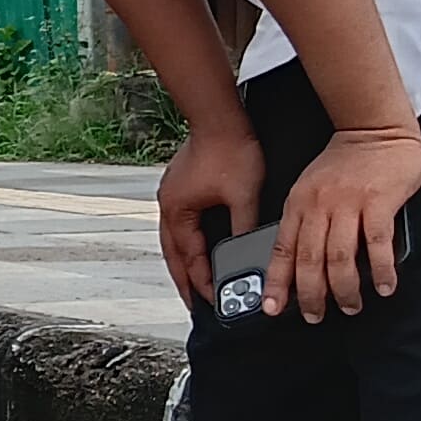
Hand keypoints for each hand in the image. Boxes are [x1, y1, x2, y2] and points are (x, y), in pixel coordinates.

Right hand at [157, 122, 265, 309]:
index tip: (214, 300)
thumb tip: (250, 255)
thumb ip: (245, 229)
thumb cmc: (229, 148)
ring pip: (172, 241)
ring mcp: (172, 195)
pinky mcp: (179, 187)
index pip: (190, 257)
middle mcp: (169, 205)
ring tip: (191, 281)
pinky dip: (184, 243)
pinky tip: (194, 246)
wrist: (220, 116)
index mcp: (179, 211)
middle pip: (172, 255)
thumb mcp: (244, 196)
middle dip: (183, 281)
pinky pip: (177, 225)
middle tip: (193, 304)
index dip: (202, 281)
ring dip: (182, 262)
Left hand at [267, 125, 420, 321]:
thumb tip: (299, 262)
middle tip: (316, 316)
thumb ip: (305, 219)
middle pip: (309, 260)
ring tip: (350, 306)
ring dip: (344, 289)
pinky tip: (383, 286)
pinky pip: (377, 243)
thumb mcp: (310, 187)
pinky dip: (380, 270)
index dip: (276, 282)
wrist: (375, 128)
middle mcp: (319, 206)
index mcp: (298, 203)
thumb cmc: (344, 162)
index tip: (271, 308)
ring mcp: (348, 204)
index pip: (282, 250)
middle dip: (310, 295)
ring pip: (339, 257)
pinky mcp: (378, 202)